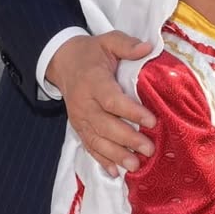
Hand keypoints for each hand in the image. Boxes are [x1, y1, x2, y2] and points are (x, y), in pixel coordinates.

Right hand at [46, 31, 156, 175]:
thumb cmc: (92, 52)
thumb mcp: (108, 41)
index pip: (112, 100)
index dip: (131, 112)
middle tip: (149, 148)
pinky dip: (101, 160)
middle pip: (105, 125)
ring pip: (96, 140)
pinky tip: (116, 172)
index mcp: (93, 81)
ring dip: (116, 155)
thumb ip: (127, 44)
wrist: (62, 62)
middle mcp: (84, 103)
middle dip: (127, 139)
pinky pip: (89, 146)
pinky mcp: (78, 127)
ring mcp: (79, 118)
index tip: (152, 120)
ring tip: (135, 166)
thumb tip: (147, 47)